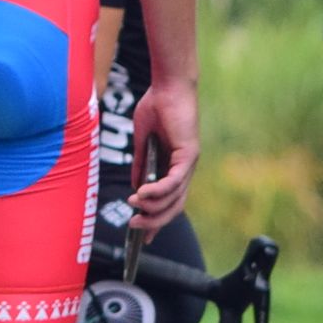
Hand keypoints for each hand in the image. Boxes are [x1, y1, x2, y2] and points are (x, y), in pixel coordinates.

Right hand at [127, 78, 200, 231]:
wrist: (167, 86)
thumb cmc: (155, 107)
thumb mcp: (142, 141)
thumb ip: (140, 165)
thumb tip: (135, 187)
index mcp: (175, 166)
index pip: (170, 201)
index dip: (157, 220)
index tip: (143, 237)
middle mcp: (185, 168)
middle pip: (175, 207)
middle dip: (155, 221)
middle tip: (134, 226)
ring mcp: (189, 163)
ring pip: (174, 198)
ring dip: (153, 207)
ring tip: (133, 207)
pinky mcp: (189, 154)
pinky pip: (174, 181)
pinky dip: (157, 190)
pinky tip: (142, 194)